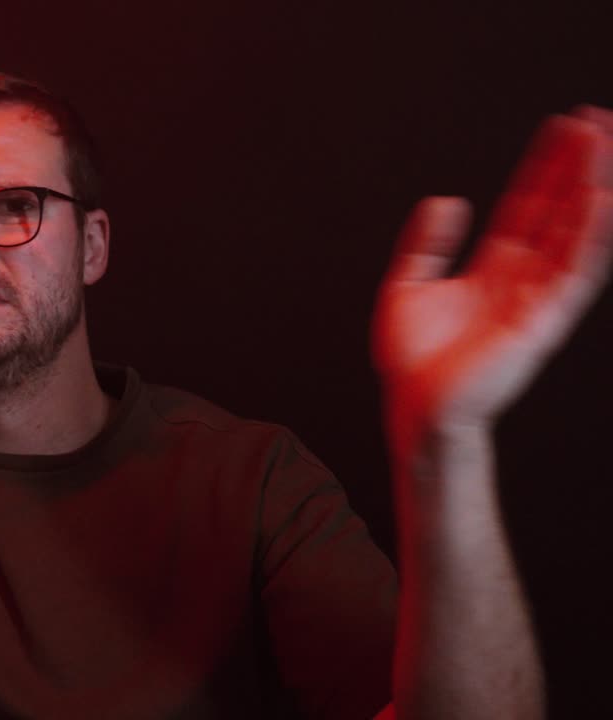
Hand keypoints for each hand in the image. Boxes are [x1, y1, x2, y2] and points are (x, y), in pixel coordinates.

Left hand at [373, 108, 612, 447]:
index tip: (565, 127)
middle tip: (598, 120)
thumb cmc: (412, 359)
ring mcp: (537, 298)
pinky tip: (600, 201)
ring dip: (591, 189)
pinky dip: (588, 236)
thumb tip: (446, 199)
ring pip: (574, 233)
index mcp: (494, 269)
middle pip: (559, 210)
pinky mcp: (541, 321)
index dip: (547, 167)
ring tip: (604, 144)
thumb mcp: (408, 285)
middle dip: (579, 166)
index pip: (529, 205)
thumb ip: (426, 244)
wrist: (416, 405)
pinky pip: (573, 272)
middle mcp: (523, 278)